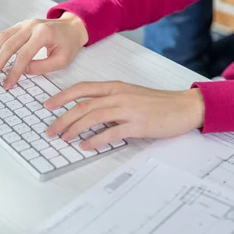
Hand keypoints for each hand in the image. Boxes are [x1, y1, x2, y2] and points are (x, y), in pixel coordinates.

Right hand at [0, 12, 88, 89]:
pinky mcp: (20, 25)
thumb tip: (22, 71)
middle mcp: (31, 26)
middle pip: (8, 45)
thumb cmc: (69, 44)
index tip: (7, 84)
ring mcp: (24, 23)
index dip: (14, 71)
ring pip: (2, 38)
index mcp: (43, 34)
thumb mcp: (62, 60)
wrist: (72, 27)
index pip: (24, 55)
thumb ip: (42, 67)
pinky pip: (4, 35)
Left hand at [44, 82, 204, 149]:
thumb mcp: (131, 96)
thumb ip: (111, 102)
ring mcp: (128, 109)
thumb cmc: (158, 103)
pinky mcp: (138, 124)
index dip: (62, 96)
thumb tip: (89, 116)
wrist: (184, 107)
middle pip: (83, 105)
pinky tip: (86, 146)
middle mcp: (119, 95)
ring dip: (75, 128)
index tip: (48, 105)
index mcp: (116, 87)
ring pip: (93, 116)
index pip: (83, 89)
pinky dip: (96, 140)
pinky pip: (111, 132)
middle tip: (51, 130)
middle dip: (63, 118)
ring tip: (64, 138)